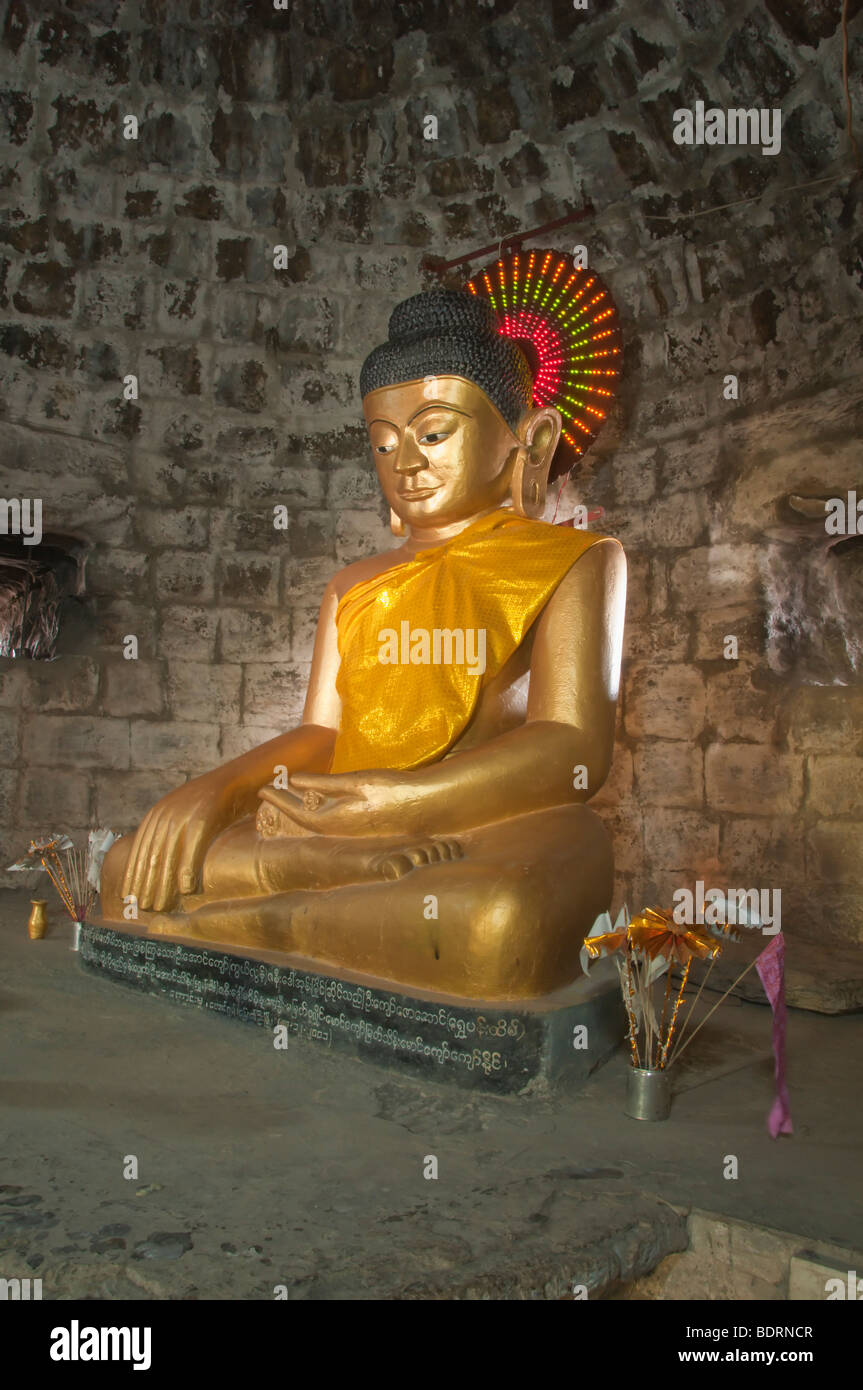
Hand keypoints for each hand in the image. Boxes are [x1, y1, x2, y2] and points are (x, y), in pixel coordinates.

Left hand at [121, 771, 236, 910]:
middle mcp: (167, 813)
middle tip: (143, 908)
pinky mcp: (205, 817)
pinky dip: (187, 869)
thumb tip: (161, 861)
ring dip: (163, 884)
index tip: (128, 896)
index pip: (140, 848)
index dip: (134, 874)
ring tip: (160, 906)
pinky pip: (193, 848)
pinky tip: (186, 889)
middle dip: (145, 884)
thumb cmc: (215, 802)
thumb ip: (172, 832)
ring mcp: (185, 814)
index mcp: (159, 812)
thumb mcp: (187, 812)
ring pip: (168, 855)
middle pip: (151, 854)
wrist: (241, 777)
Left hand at [258, 770, 415, 837]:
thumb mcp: (354, 782)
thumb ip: (323, 784)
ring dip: (298, 806)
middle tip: (266, 790)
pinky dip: (314, 808)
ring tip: (284, 793)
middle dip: (283, 804)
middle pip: (302, 818)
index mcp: (333, 820)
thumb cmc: (390, 790)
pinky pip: (328, 819)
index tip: (261, 789)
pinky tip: (315, 799)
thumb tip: (293, 780)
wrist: (422, 806)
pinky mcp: (359, 826)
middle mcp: (338, 830)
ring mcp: (349, 830)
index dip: (277, 800)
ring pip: (315, 820)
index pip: (296, 812)